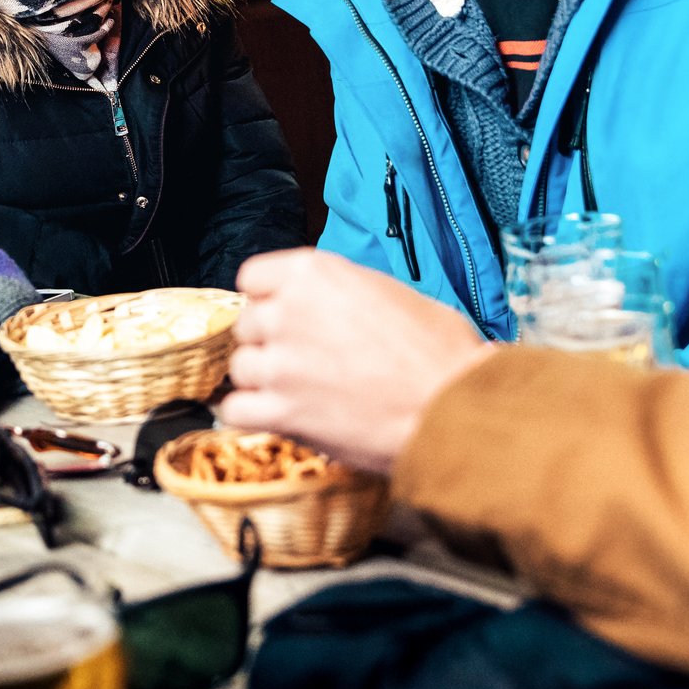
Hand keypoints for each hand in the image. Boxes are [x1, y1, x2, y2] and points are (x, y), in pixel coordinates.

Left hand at [220, 248, 492, 474]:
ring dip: (262, 381)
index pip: (253, 278)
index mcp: (313, 273)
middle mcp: (288, 311)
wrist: (452, 407)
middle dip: (269, 341)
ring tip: (297, 391)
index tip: (282, 314)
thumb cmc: (439, 351)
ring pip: (240, 368)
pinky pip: (236, 410)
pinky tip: (275, 415)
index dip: (268, 299)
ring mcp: (281, 363)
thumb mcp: (390, 294)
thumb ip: (343, 294)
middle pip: (247, 324)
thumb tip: (331, 307)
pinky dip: (250, 416)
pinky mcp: (282, 411)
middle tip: (301, 358)